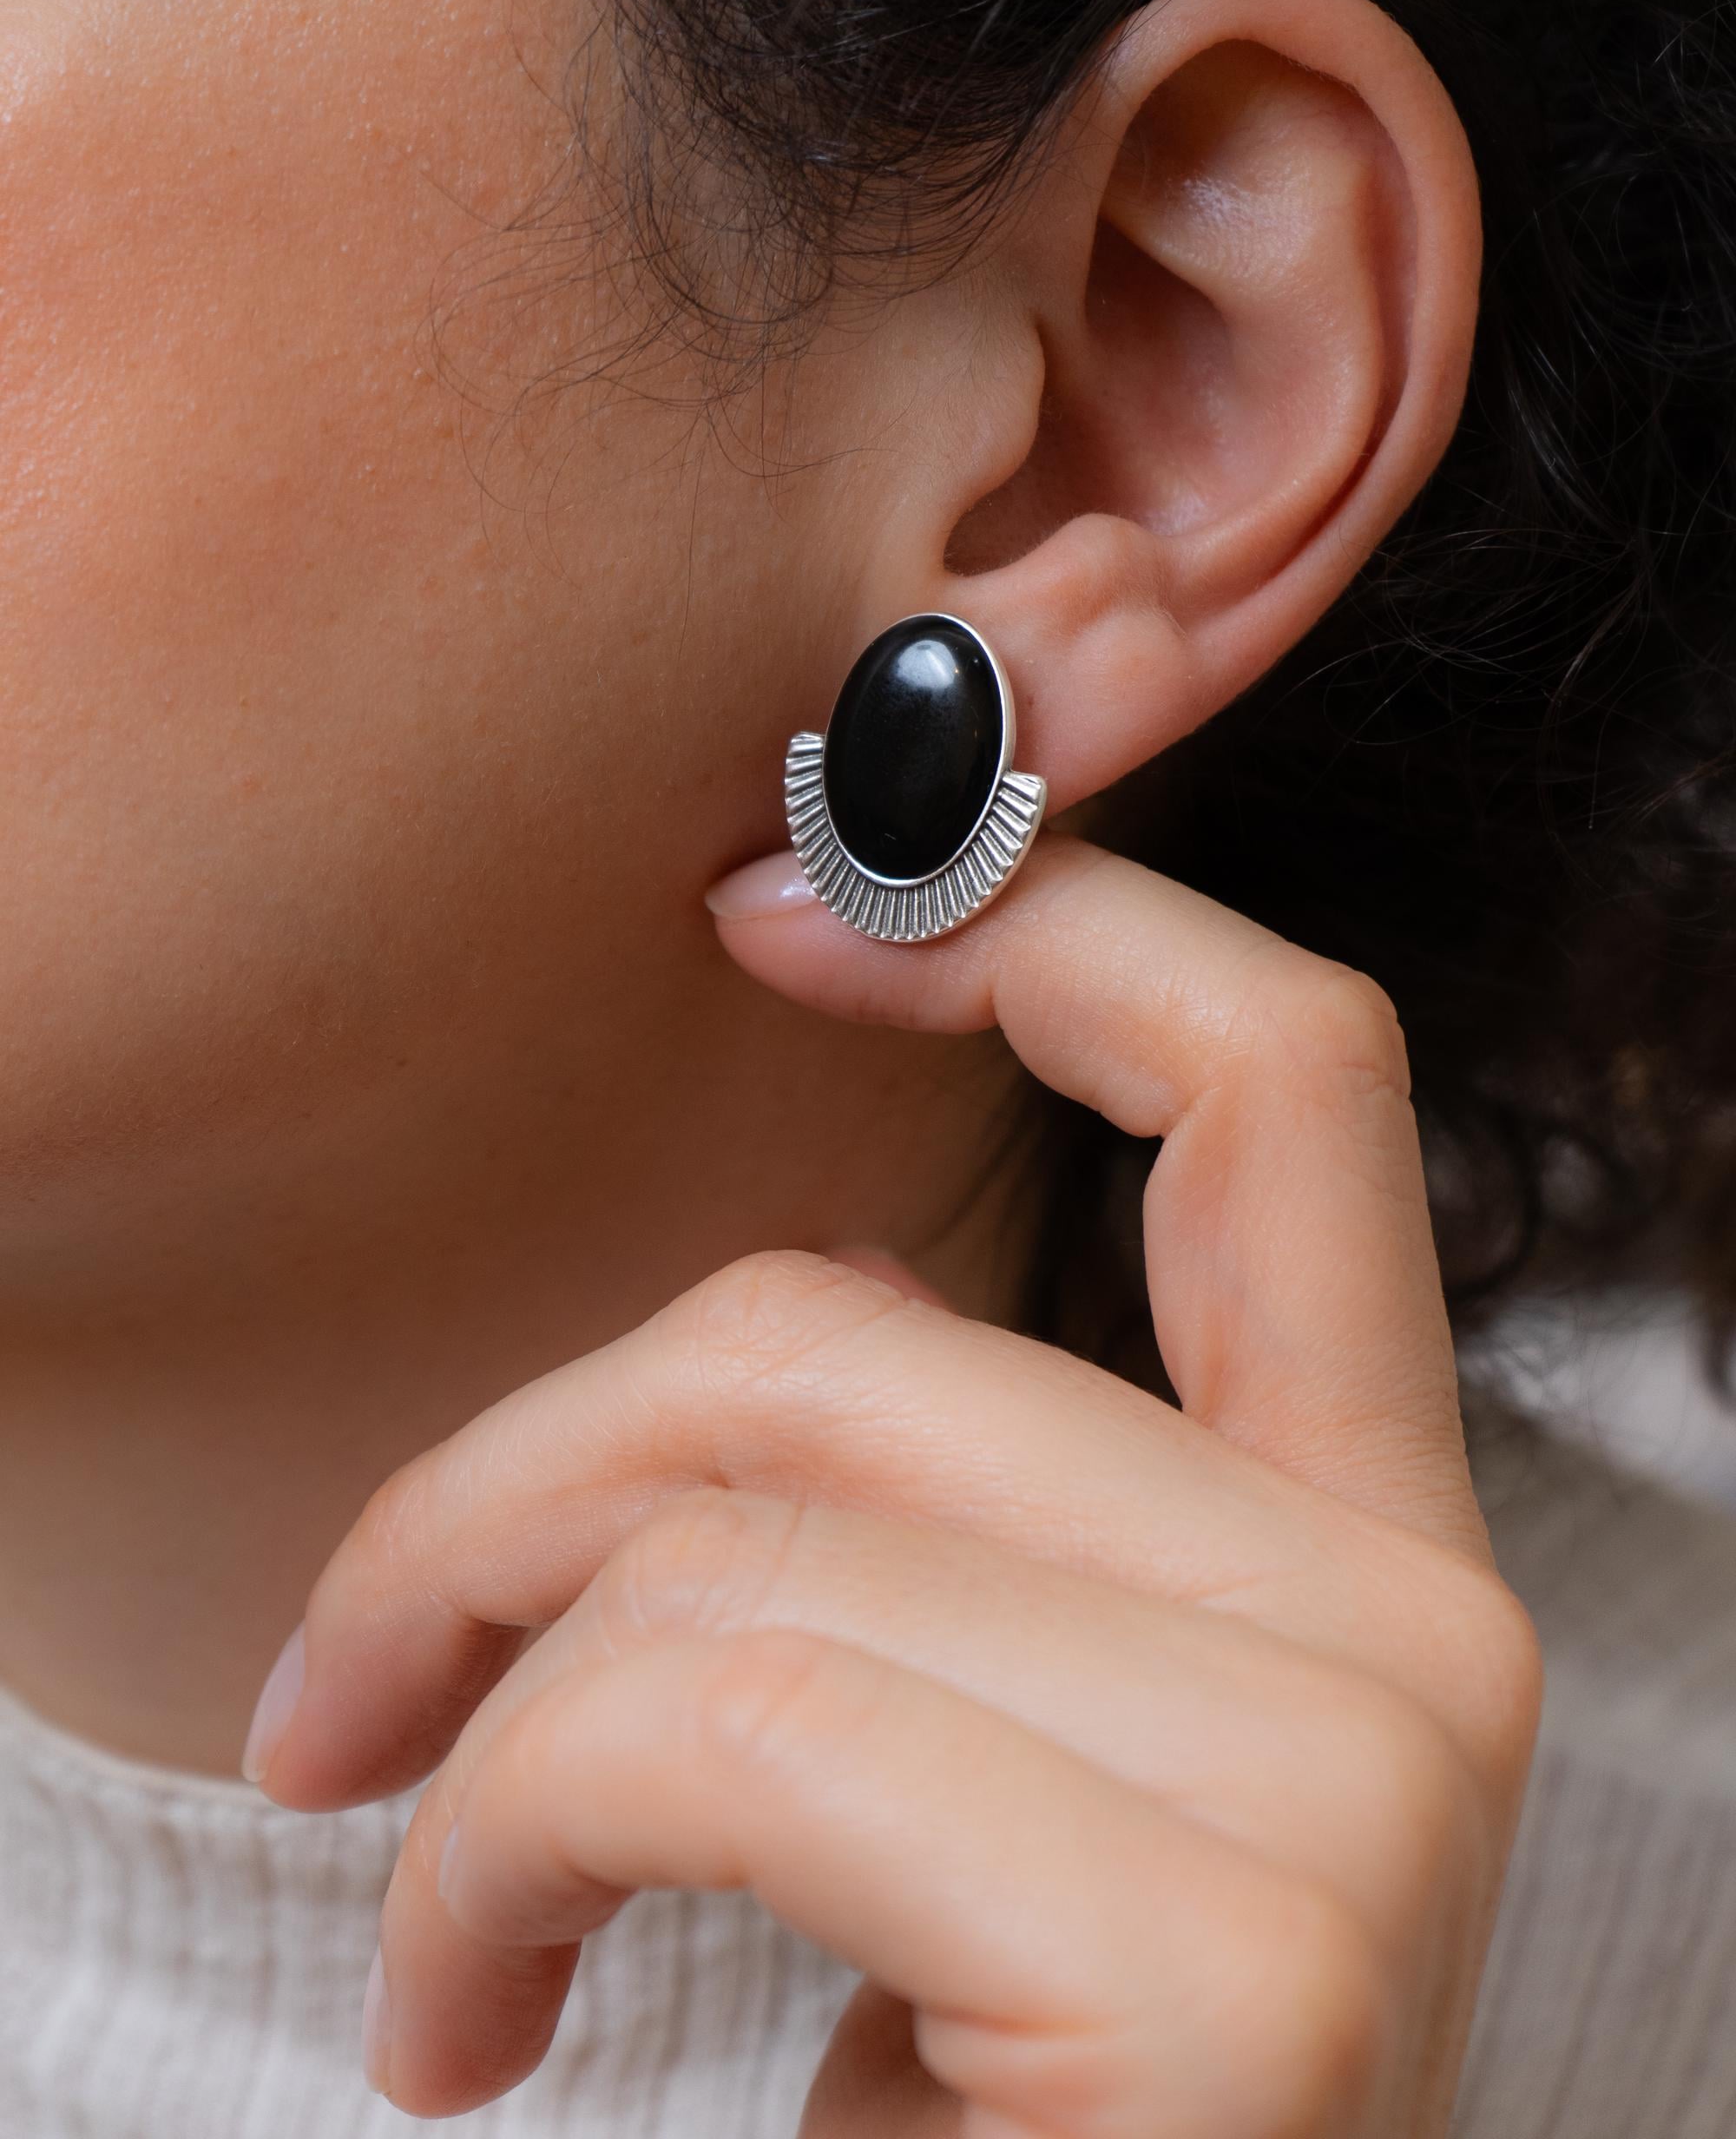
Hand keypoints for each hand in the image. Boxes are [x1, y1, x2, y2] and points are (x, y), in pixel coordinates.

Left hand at [247, 837, 1540, 2135]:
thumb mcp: (949, 1791)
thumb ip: (917, 1550)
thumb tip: (709, 1371)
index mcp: (1357, 1556)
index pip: (1284, 1083)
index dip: (1025, 918)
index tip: (768, 903)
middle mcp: (1414, 1632)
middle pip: (847, 1334)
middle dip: (509, 1478)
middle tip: (350, 1685)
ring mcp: (1352, 1784)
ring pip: (747, 1522)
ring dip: (476, 1705)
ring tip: (424, 1917)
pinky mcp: (1220, 1965)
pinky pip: (718, 1721)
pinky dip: (501, 1855)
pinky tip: (473, 2027)